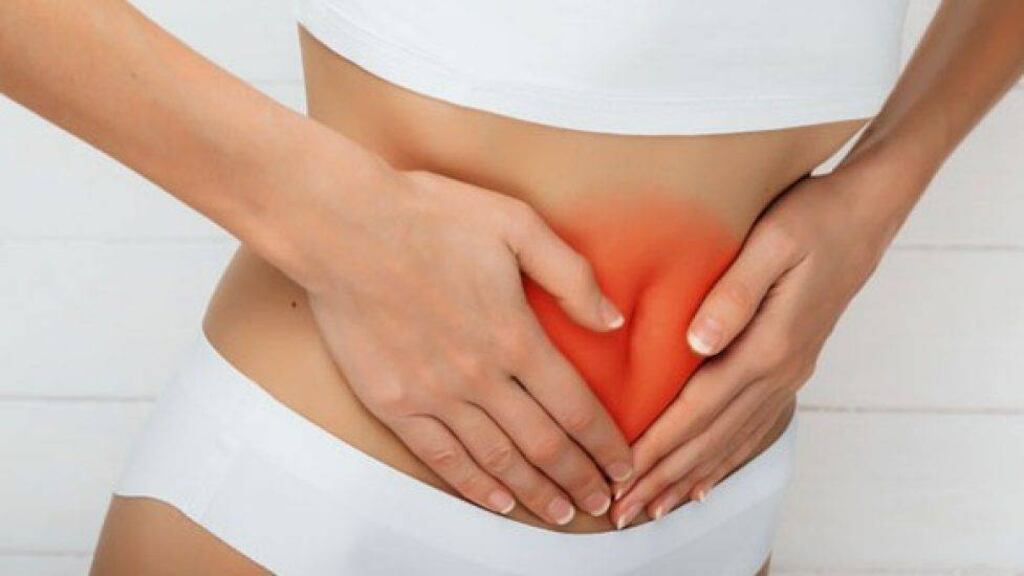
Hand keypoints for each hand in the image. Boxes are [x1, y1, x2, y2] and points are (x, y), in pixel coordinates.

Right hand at [303, 167, 633, 524]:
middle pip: (544, 444)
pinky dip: (474, 486)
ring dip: (535, 491)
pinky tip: (497, 501)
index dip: (605, 444)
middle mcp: (480, 376)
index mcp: (515, 335)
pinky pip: (441, 458)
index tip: (624, 464)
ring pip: (497, 460)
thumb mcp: (516, 223)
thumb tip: (612, 320)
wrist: (342, 227)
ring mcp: (434, 394)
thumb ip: (570, 274)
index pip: (576, 407)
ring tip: (560, 512)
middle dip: (580, 479)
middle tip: (602, 502)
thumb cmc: (427, 216)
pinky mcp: (393, 402)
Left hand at [609, 165, 898, 527]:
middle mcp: (780, 371)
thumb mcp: (772, 242)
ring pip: (731, 441)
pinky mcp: (790, 369)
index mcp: (769, 344)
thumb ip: (733, 294)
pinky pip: (753, 428)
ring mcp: (789, 375)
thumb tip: (697, 342)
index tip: (623, 474)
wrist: (863, 217)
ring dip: (689, 478)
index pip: (700, 408)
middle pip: (711, 438)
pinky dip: (725, 460)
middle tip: (621, 511)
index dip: (660, 446)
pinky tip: (705, 482)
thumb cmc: (812, 219)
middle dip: (664, 477)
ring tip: (653, 508)